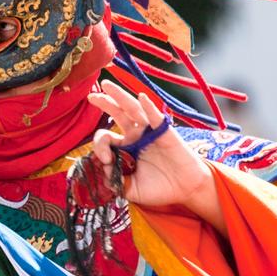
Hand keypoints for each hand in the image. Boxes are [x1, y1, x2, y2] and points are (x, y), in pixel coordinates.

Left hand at [88, 80, 226, 235]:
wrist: (184, 190)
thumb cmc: (159, 188)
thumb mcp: (131, 189)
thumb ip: (116, 183)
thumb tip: (103, 174)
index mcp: (124, 148)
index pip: (106, 139)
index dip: (100, 147)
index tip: (105, 160)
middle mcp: (135, 136)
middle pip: (117, 114)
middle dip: (104, 103)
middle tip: (92, 96)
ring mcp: (149, 132)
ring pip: (132, 109)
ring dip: (120, 96)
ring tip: (106, 85)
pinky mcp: (164, 132)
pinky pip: (156, 117)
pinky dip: (149, 107)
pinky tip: (141, 97)